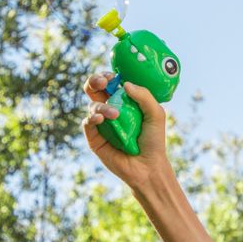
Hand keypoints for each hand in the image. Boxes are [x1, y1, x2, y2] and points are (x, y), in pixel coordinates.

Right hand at [82, 71, 169, 191]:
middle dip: (95, 81)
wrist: (148, 166)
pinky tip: (100, 119)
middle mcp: (109, 110)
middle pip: (94, 89)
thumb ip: (144, 96)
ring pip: (93, 106)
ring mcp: (101, 124)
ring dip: (102, 106)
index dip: (108, 76)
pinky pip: (87, 123)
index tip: (113, 76)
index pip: (110, 83)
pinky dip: (92, 118)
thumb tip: (125, 84)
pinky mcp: (94, 138)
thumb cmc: (153, 140)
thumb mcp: (155, 114)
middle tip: (103, 82)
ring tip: (115, 115)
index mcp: (123, 101)